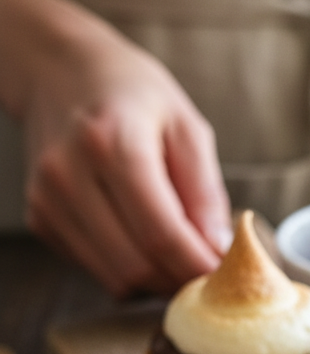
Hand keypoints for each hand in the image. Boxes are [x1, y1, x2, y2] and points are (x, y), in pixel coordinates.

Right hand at [3, 0, 230, 296]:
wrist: (59, 71)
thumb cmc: (133, 95)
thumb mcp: (185, 127)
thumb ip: (205, 191)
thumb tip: (219, 250)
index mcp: (111, 143)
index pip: (161, 234)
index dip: (198, 266)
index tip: (227, 276)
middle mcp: (69, 175)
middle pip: (136, 266)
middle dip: (180, 280)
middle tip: (208, 273)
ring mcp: (48, 200)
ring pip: (115, 278)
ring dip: (156, 281)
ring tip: (180, 257)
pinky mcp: (39, 218)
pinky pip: (96, 270)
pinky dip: (129, 270)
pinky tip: (143, 242)